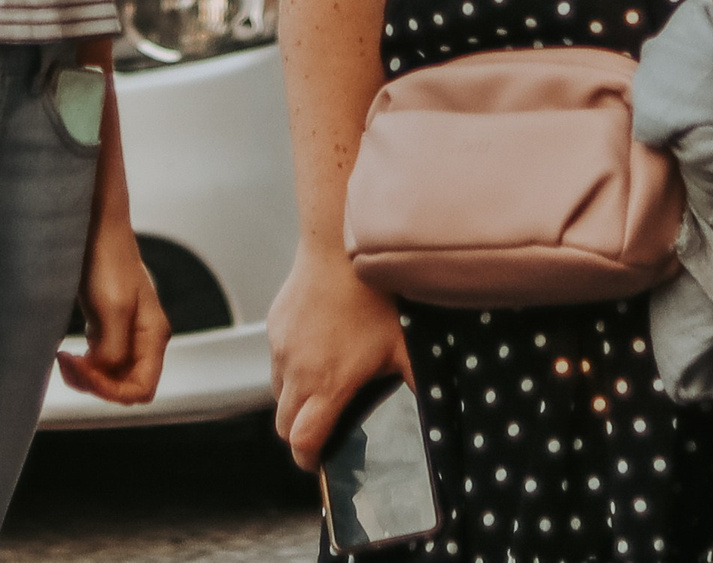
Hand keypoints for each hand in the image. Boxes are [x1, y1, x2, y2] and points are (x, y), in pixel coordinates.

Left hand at [55, 218, 170, 405]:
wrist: (95, 232)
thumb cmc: (108, 262)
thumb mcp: (113, 308)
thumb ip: (113, 348)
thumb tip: (104, 373)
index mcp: (154, 335)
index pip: (142, 389)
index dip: (111, 391)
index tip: (84, 371)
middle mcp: (145, 339)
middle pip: (126, 387)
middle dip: (96, 385)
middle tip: (68, 364)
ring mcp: (127, 334)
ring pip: (110, 378)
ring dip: (86, 377)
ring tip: (64, 359)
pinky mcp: (108, 328)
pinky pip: (99, 363)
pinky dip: (82, 367)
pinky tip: (67, 353)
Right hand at [269, 245, 413, 471]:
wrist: (339, 250)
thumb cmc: (377, 297)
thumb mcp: (405, 344)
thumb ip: (418, 381)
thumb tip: (438, 410)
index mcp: (326, 385)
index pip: (301, 441)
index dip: (309, 460)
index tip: (319, 463)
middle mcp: (296, 373)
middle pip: (283, 425)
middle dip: (299, 435)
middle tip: (321, 431)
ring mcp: (281, 350)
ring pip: (278, 392)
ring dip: (295, 400)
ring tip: (323, 388)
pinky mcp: (274, 328)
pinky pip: (277, 360)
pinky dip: (291, 367)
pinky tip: (318, 350)